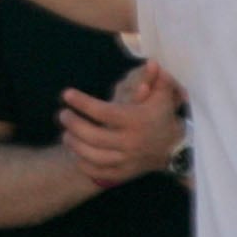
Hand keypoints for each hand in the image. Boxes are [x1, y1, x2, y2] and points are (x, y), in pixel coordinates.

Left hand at [57, 60, 184, 185]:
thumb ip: (156, 80)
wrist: (174, 149)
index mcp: (136, 121)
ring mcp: (127, 160)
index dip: (83, 103)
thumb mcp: (162, 96)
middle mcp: (131, 142)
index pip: (104, 112)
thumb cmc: (162, 116)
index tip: (66, 94)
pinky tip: (77, 153)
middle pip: (94, 136)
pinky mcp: (124, 173)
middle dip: (74, 125)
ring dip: (75, 145)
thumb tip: (152, 63)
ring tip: (66, 134)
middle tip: (63, 115)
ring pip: (93, 156)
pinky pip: (99, 173)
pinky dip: (84, 164)